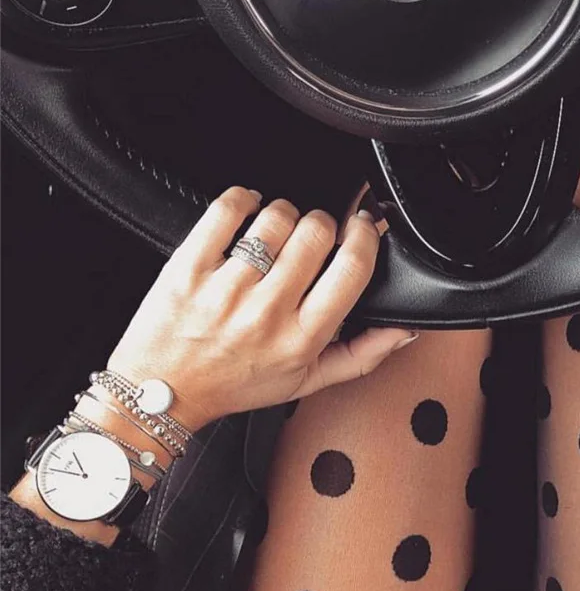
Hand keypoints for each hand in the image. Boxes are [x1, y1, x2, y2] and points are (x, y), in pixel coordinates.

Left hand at [106, 187, 415, 431]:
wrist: (164, 391)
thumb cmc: (235, 385)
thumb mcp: (307, 382)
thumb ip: (362, 355)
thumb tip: (404, 329)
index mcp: (302, 339)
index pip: (352, 268)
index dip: (365, 235)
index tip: (361, 226)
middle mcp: (267, 313)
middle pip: (318, 232)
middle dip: (322, 225)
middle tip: (312, 238)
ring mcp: (226, 288)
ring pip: (276, 216)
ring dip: (283, 216)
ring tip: (274, 234)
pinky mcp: (189, 266)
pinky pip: (228, 209)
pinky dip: (243, 200)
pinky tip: (246, 213)